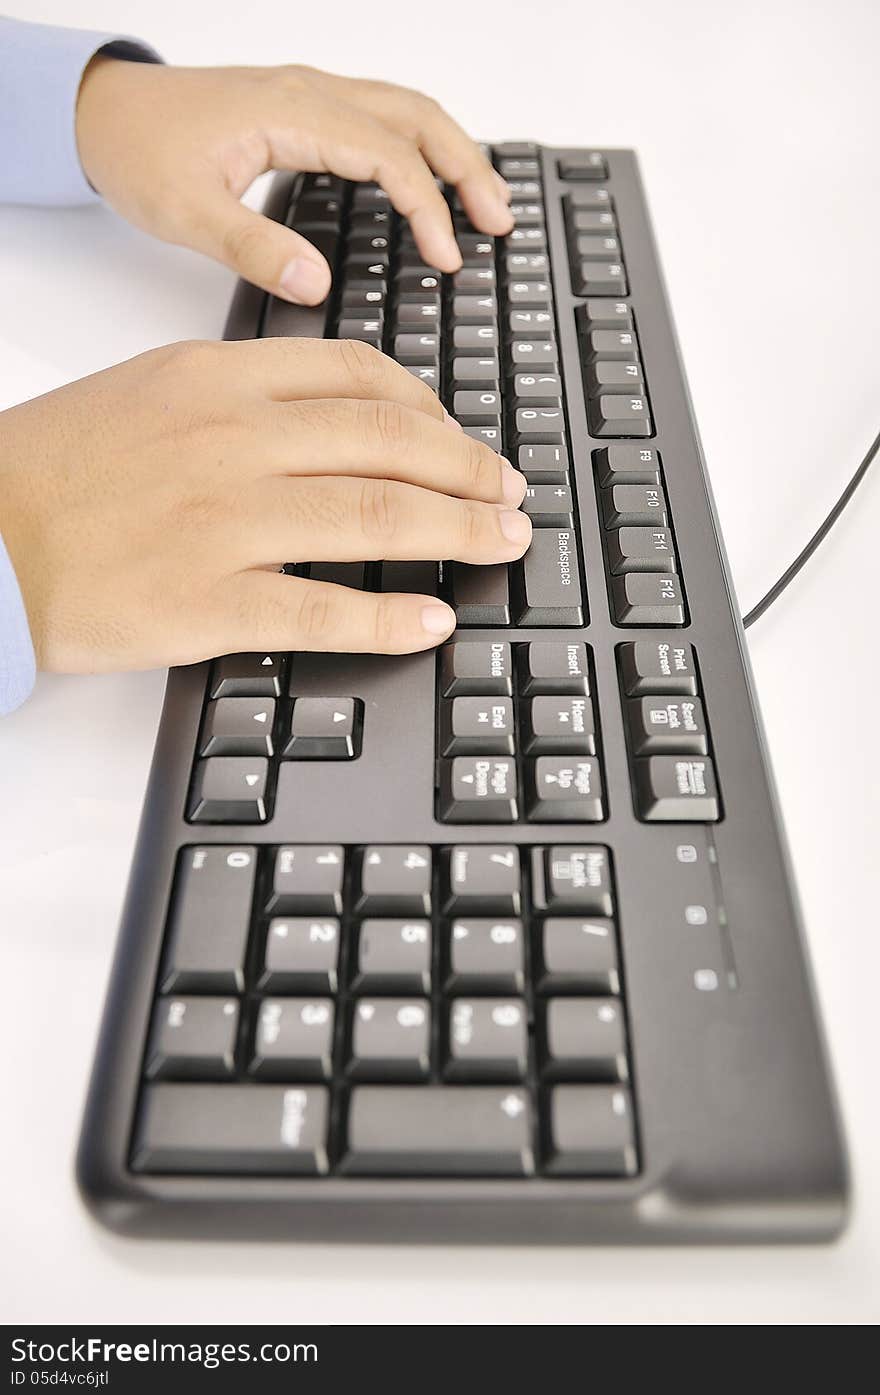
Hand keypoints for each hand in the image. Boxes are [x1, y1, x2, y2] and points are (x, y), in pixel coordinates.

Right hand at [0, 339, 528, 671]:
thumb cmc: (58, 469)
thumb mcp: (151, 392)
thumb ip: (244, 395)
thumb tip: (335, 418)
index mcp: (219, 378)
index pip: (361, 378)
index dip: (435, 411)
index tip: (465, 439)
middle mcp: (233, 440)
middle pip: (390, 444)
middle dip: (471, 471)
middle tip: (512, 496)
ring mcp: (224, 522)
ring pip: (375, 518)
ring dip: (458, 531)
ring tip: (503, 545)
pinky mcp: (207, 602)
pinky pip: (322, 611)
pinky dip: (387, 618)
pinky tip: (431, 619)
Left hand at [75, 60, 512, 301]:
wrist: (100, 113)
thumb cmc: (138, 152)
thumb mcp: (186, 211)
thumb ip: (253, 248)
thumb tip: (316, 284)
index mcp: (291, 112)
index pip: (388, 155)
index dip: (426, 209)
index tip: (447, 259)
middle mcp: (309, 93)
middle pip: (417, 117)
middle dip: (467, 169)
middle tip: (500, 225)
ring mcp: (309, 97)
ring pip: (406, 110)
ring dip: (452, 153)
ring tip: (487, 205)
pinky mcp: (303, 110)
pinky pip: (382, 117)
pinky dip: (420, 147)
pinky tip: (430, 184)